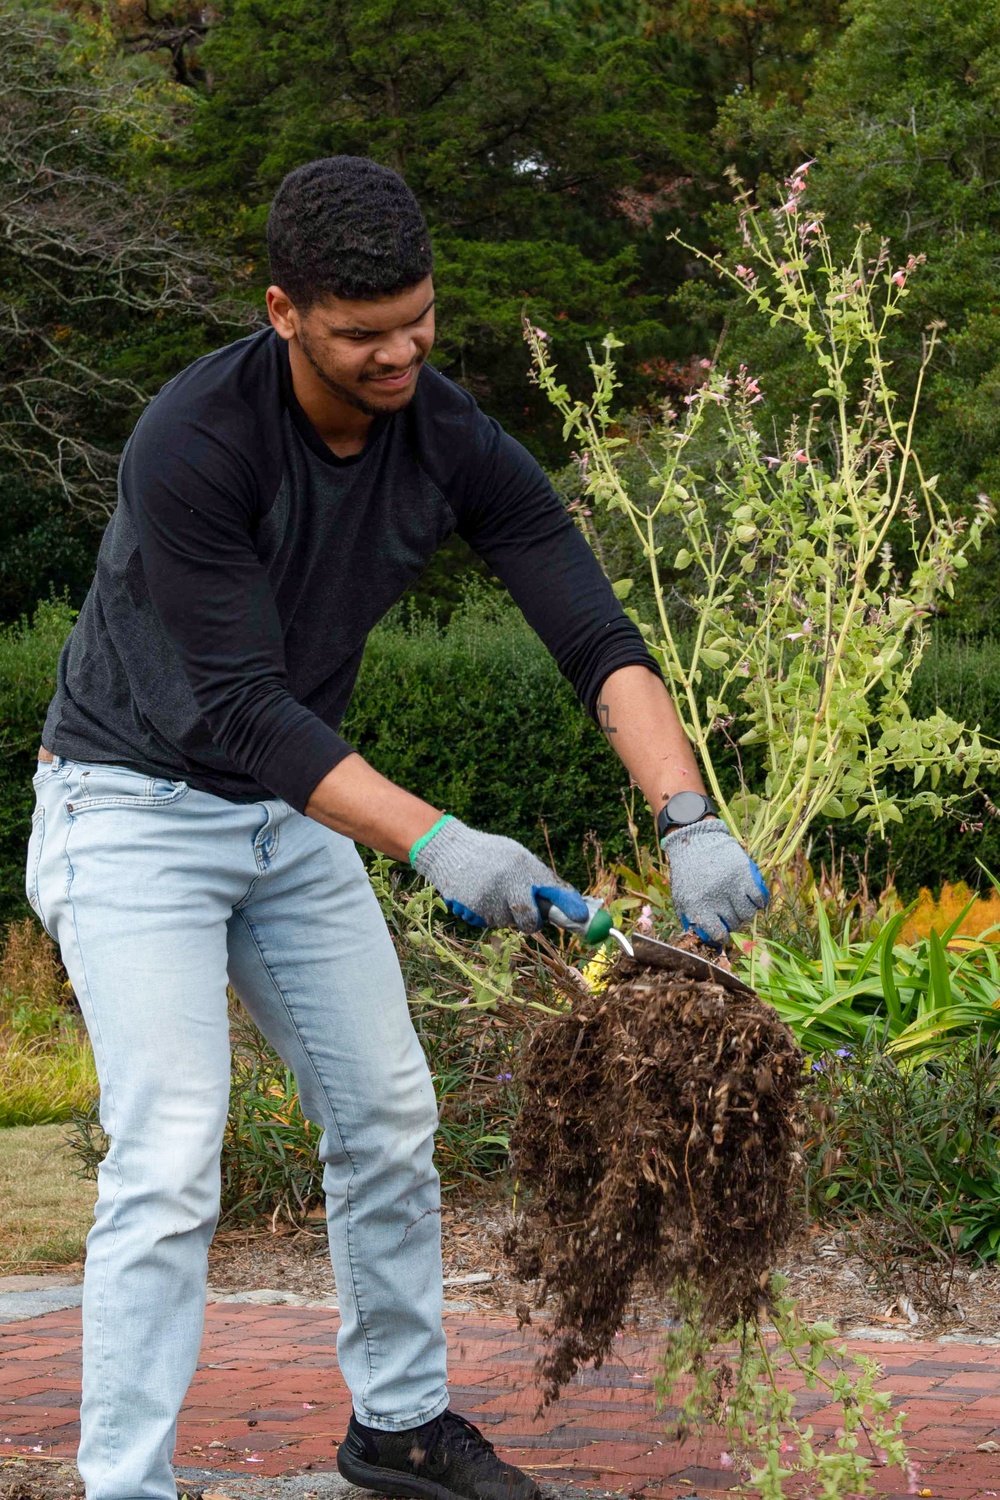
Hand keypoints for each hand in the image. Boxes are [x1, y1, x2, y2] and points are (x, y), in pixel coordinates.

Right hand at [411, 816, 588, 932]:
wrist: (449, 850)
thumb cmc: (489, 854)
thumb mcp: (517, 857)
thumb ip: (538, 878)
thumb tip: (566, 901)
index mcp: (523, 867)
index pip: (552, 889)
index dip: (568, 907)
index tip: (581, 918)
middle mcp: (509, 882)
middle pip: (529, 921)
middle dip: (530, 921)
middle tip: (526, 914)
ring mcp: (489, 897)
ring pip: (505, 922)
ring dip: (502, 914)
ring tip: (491, 891)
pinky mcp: (472, 908)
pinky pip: (486, 922)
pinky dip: (484, 914)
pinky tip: (477, 895)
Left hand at [662, 819, 768, 945]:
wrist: (696, 841)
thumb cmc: (688, 873)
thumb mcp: (681, 897)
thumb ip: (691, 920)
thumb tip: (707, 941)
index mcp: (697, 906)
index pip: (716, 933)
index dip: (721, 936)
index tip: (723, 932)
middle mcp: (715, 898)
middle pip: (734, 924)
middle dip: (732, 922)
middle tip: (730, 913)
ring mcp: (731, 886)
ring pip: (747, 914)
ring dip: (745, 913)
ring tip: (739, 905)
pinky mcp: (745, 874)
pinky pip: (759, 898)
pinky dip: (758, 902)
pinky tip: (752, 899)